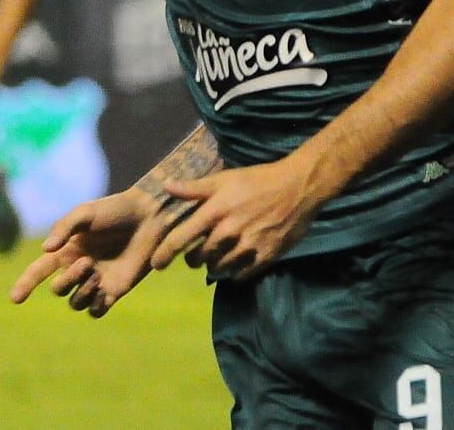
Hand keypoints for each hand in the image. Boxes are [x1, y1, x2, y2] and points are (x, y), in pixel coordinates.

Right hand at [10, 189, 163, 316]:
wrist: (149, 217)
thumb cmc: (116, 210)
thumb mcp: (86, 212)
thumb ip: (63, 228)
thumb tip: (45, 249)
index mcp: (66, 249)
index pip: (38, 271)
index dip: (25, 284)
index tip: (15, 299)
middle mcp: (78, 268)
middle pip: (58, 289)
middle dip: (67, 280)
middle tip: (87, 262)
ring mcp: (96, 281)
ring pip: (75, 303)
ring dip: (81, 292)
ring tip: (97, 274)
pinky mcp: (115, 291)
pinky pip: (96, 311)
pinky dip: (95, 306)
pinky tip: (104, 291)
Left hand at [150, 158, 322, 281]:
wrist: (297, 187)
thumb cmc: (258, 180)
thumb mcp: (225, 179)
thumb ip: (195, 188)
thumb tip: (167, 187)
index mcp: (215, 210)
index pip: (181, 238)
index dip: (165, 253)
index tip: (156, 264)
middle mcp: (228, 231)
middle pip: (199, 258)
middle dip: (194, 259)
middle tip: (197, 255)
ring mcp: (248, 246)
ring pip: (219, 269)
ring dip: (214, 266)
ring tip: (217, 258)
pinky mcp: (265, 257)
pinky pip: (240, 274)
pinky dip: (234, 271)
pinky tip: (237, 260)